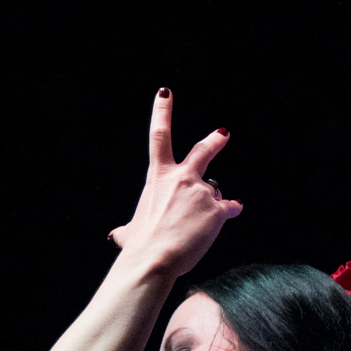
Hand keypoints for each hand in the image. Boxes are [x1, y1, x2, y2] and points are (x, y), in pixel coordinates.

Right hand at [107, 89, 242, 276]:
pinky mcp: (217, 210)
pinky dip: (231, 210)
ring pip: (215, 191)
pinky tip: (234, 211)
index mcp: (158, 177)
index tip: (165, 92)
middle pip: (202, 151)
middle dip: (214, 141)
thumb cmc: (139, 246)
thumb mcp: (129, 232)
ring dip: (212, 202)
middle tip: (222, 133)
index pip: (158, 136)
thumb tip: (117, 236)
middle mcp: (182, 178)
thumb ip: (127, 229)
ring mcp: (201, 192)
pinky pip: (229, 207)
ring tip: (201, 221)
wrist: (155, 258)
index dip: (162, 111)